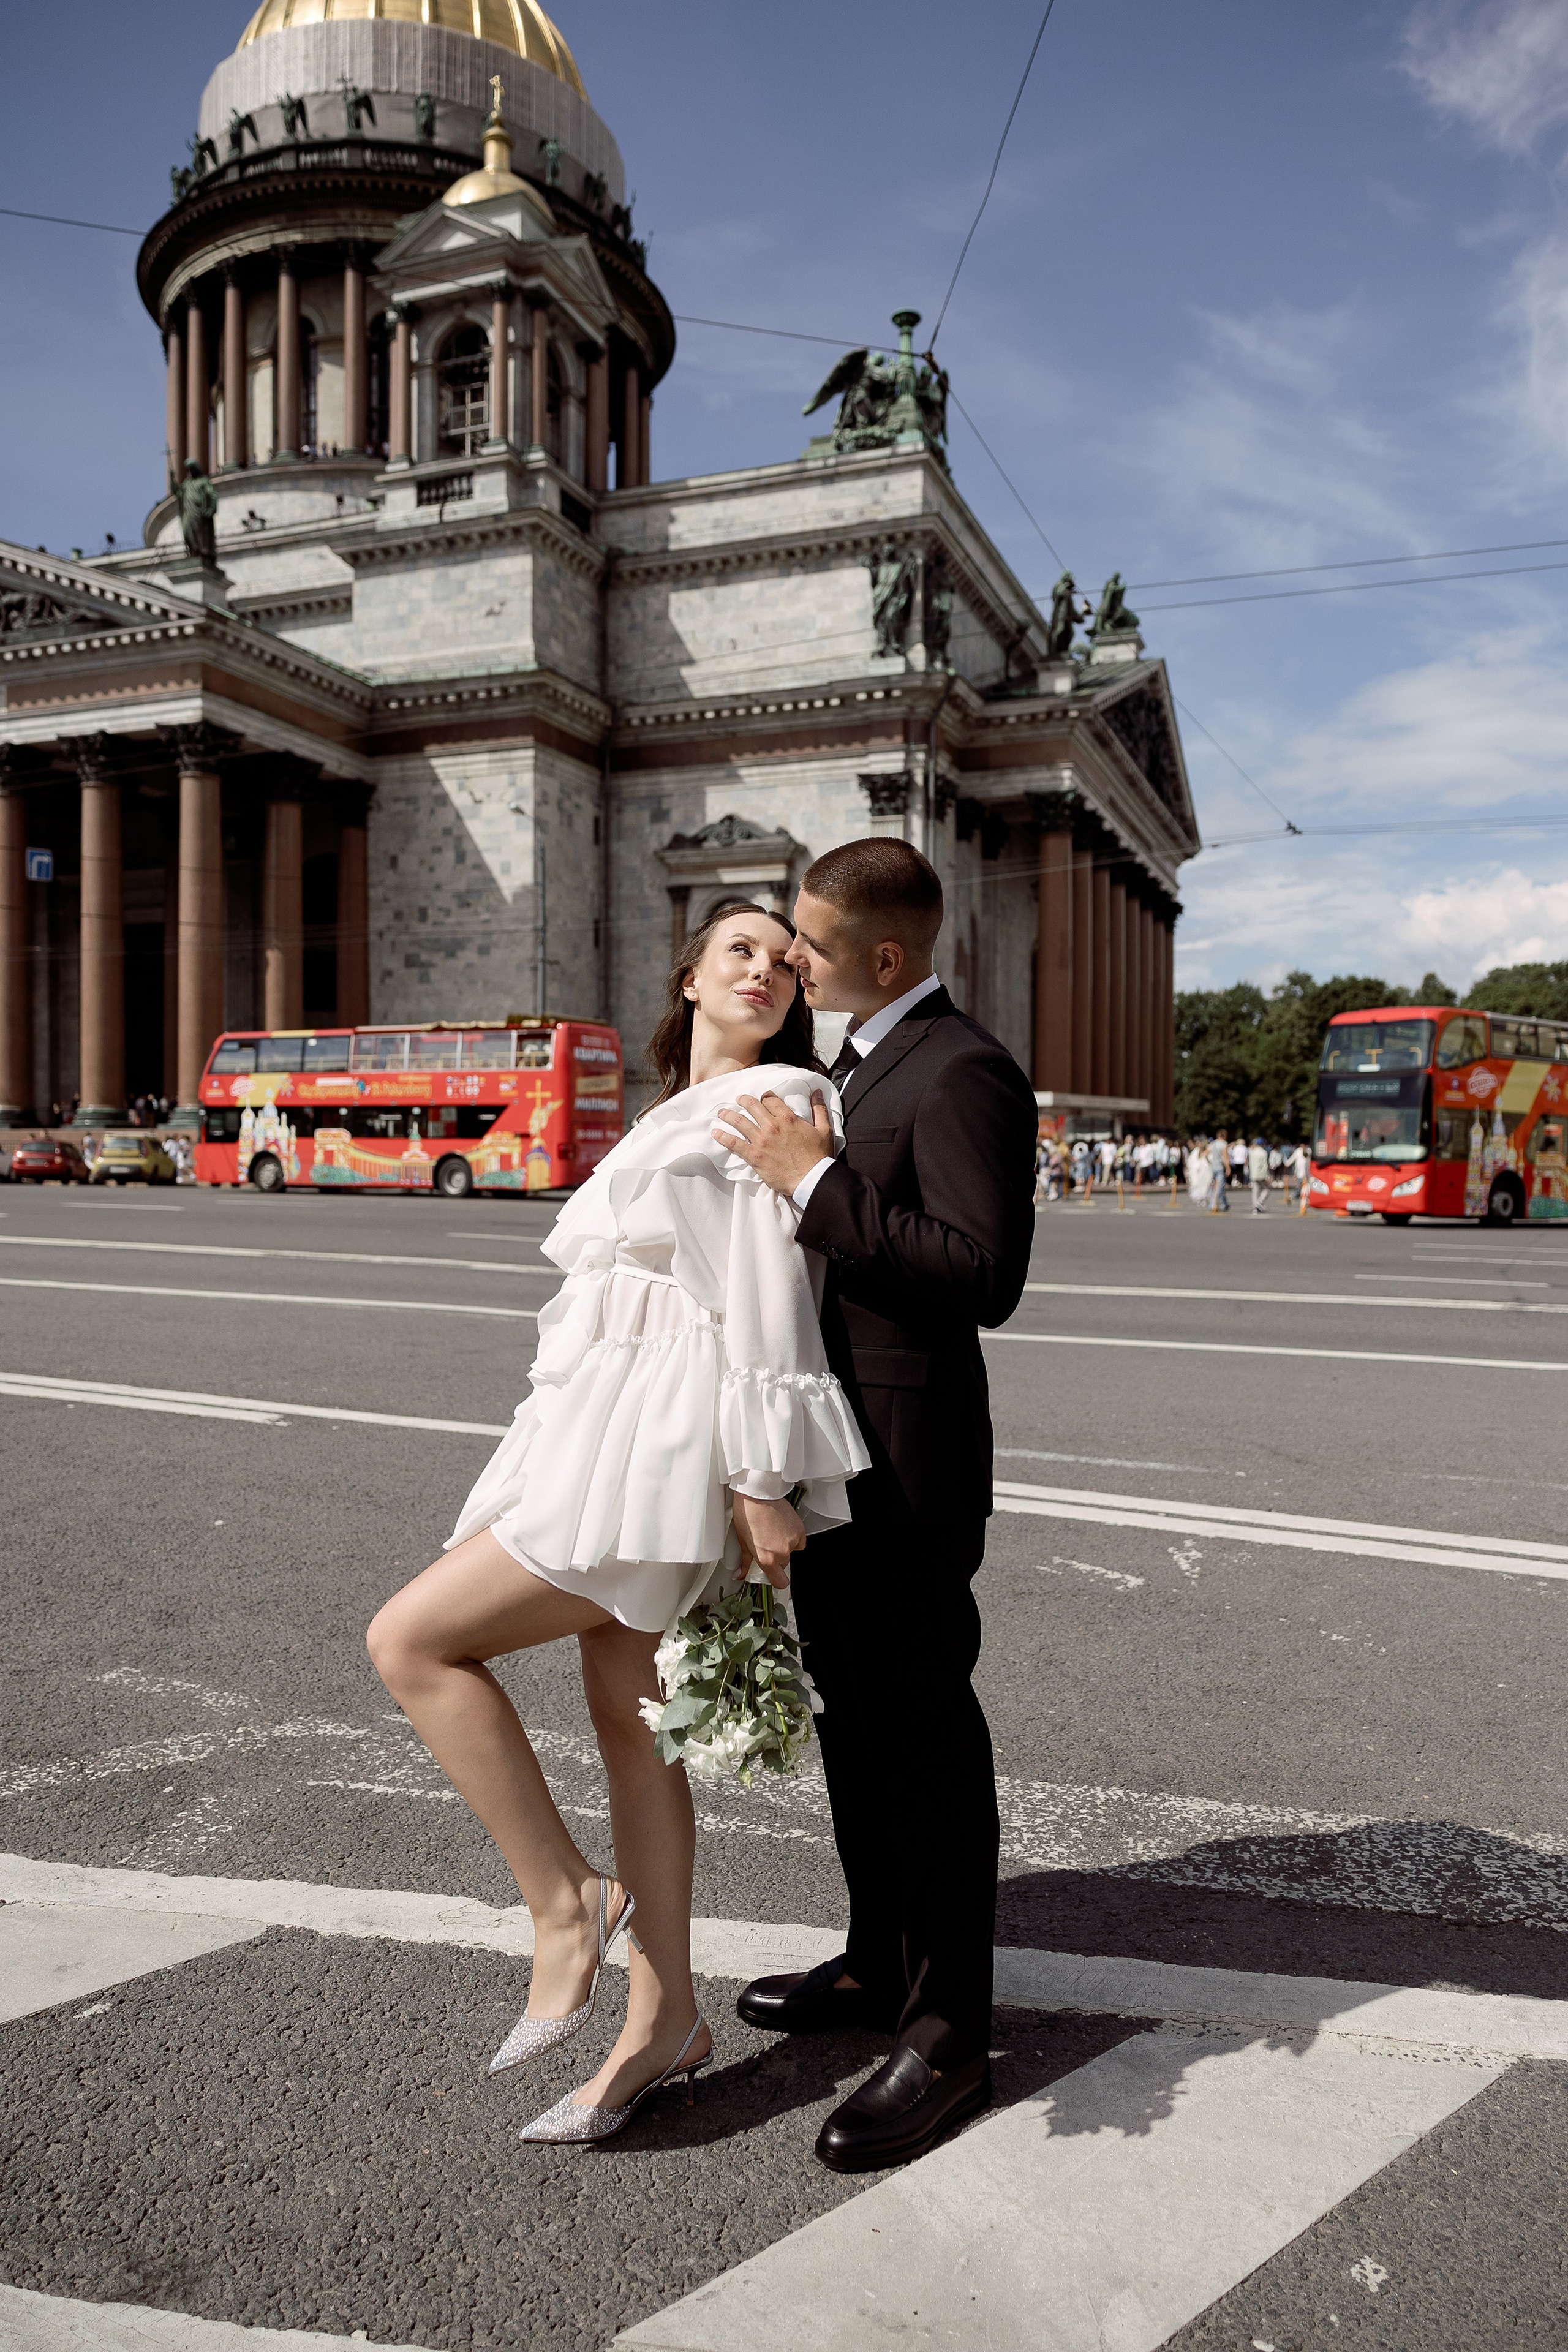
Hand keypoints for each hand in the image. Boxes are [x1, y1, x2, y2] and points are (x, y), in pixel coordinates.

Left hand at [714, 1089, 832, 1196]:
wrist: (811, 1179)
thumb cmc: (818, 1157)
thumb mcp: (824, 1129)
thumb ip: (819, 1109)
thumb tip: (817, 1093)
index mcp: (788, 1118)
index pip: (771, 1100)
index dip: (765, 1097)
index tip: (761, 1098)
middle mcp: (772, 1126)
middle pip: (752, 1106)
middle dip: (743, 1100)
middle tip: (738, 1100)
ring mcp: (761, 1140)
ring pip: (740, 1121)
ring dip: (728, 1115)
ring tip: (722, 1113)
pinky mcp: (754, 1156)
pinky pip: (734, 1143)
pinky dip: (723, 1137)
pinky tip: (716, 1133)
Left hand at [731, 1491, 805, 1587]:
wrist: (757, 1493)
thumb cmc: (747, 1513)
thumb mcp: (743, 1541)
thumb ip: (746, 1561)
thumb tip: (741, 1573)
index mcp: (767, 1559)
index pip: (780, 1582)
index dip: (776, 1579)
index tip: (771, 1575)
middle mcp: (782, 1553)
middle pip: (783, 1565)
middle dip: (776, 1558)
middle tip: (766, 1545)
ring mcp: (792, 1541)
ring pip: (791, 1552)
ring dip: (784, 1546)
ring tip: (773, 1532)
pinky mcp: (799, 1529)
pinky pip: (799, 1541)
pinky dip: (792, 1537)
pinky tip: (782, 1527)